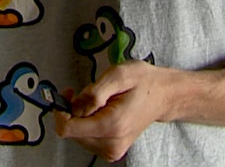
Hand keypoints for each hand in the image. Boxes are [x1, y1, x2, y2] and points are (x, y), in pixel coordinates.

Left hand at [54, 61, 173, 161]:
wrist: (163, 95)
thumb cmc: (143, 82)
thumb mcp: (117, 75)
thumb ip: (93, 93)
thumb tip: (74, 106)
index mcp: (111, 126)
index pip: (68, 129)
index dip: (61, 110)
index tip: (69, 94)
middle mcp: (111, 143)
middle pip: (71, 132)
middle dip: (73, 111)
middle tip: (86, 93)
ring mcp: (112, 149)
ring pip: (77, 135)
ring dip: (81, 116)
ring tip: (98, 101)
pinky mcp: (111, 150)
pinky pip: (87, 137)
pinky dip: (87, 122)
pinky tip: (100, 111)